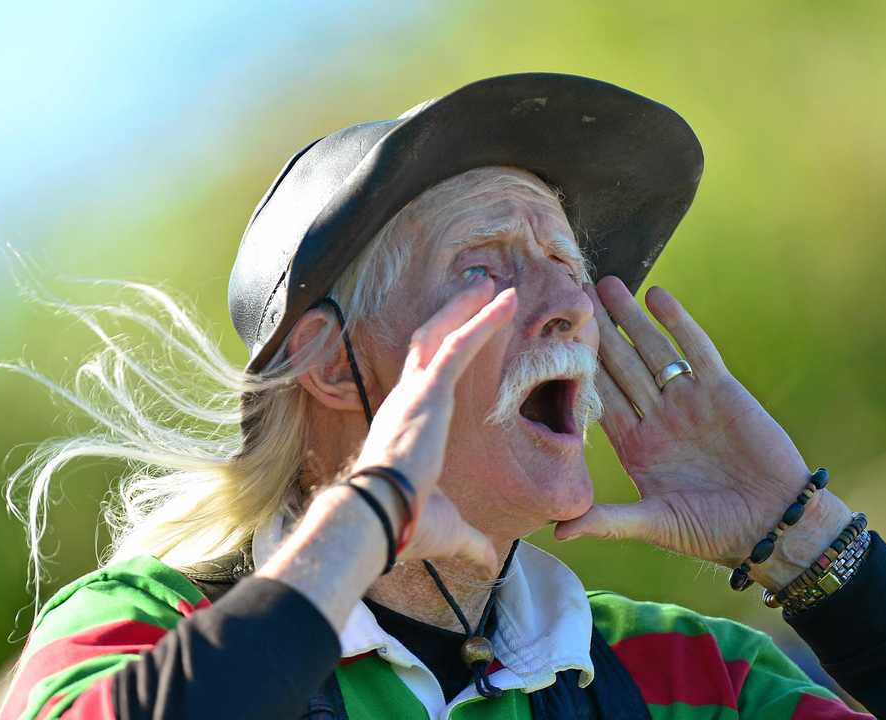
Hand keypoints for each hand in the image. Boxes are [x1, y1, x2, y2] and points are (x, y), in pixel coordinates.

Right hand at [351, 279, 516, 572]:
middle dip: (452, 317)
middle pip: (428, 344)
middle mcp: (405, 402)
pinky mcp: (430, 391)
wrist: (383, 519)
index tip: (459, 339)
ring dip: (467, 309)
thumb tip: (487, 561)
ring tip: (493, 288)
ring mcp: (415, 393)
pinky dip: (481, 321)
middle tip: (476, 295)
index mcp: (405, 429)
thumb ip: (472, 541)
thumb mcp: (450, 531)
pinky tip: (503, 302)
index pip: (423, 381)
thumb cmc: (408, 528)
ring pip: (442, 335)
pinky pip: (459, 345)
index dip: (441, 356)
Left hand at [554, 277, 850, 588]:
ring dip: (631, 318)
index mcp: (636, 446)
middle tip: (571, 296)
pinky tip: (658, 296)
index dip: (577, 371)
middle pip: (620, 366)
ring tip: (606, 284)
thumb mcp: (654, 524)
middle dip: (598, 333)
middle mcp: (658, 418)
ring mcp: (688, 401)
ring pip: (652, 350)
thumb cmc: (713, 532)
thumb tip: (556, 530)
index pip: (600, 400)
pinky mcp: (721, 390)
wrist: (774, 523)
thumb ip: (607, 520)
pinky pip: (695, 349)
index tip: (550, 342)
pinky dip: (678, 322)